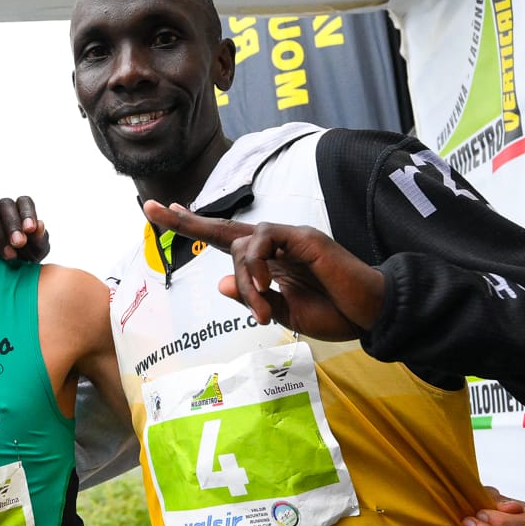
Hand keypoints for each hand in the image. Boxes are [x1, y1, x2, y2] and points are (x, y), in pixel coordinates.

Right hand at [0, 196, 51, 263]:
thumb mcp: (37, 251)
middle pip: (5, 205)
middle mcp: (3, 208)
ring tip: (10, 255)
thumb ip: (40, 238)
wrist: (6, 273)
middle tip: (19, 243)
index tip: (30, 229)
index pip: (24, 202)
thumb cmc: (26, 256)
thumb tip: (40, 225)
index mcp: (22, 209)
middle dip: (12, 224)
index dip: (27, 213)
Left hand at [142, 200, 385, 339]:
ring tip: (262, 308)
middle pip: (223, 229)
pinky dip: (257, 265)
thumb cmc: (335, 313)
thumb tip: (220, 284)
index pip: (225, 241)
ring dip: (245, 280)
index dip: (195, 227)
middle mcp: (275, 245)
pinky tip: (265, 287)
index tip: (164, 213)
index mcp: (269, 262)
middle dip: (186, 221)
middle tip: (152, 210)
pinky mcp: (305, 237)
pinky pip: (265, 242)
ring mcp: (290, 238)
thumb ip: (254, 301)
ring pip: (242, 245)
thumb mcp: (285, 315)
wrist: (372, 314)